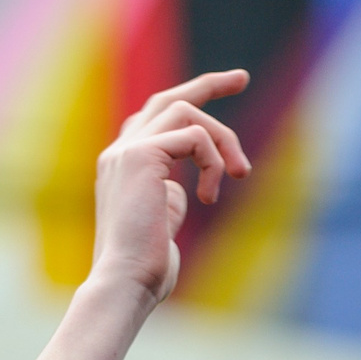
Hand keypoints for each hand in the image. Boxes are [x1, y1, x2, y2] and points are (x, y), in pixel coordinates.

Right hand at [88, 70, 252, 305]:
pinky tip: (209, 196)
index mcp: (120, 167)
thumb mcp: (162, 220)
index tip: (221, 92)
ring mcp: (126, 151)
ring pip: (187, 113)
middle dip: (208, 84)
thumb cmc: (145, 266)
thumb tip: (189, 187)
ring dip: (223, 141)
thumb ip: (171, 195)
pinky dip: (213, 161)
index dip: (187, 103)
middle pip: (167, 100)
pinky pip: (195, 137)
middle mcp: (118, 153)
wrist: (125, 281)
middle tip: (242, 77)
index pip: (153, 120)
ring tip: (240, 172)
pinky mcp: (141, 155)